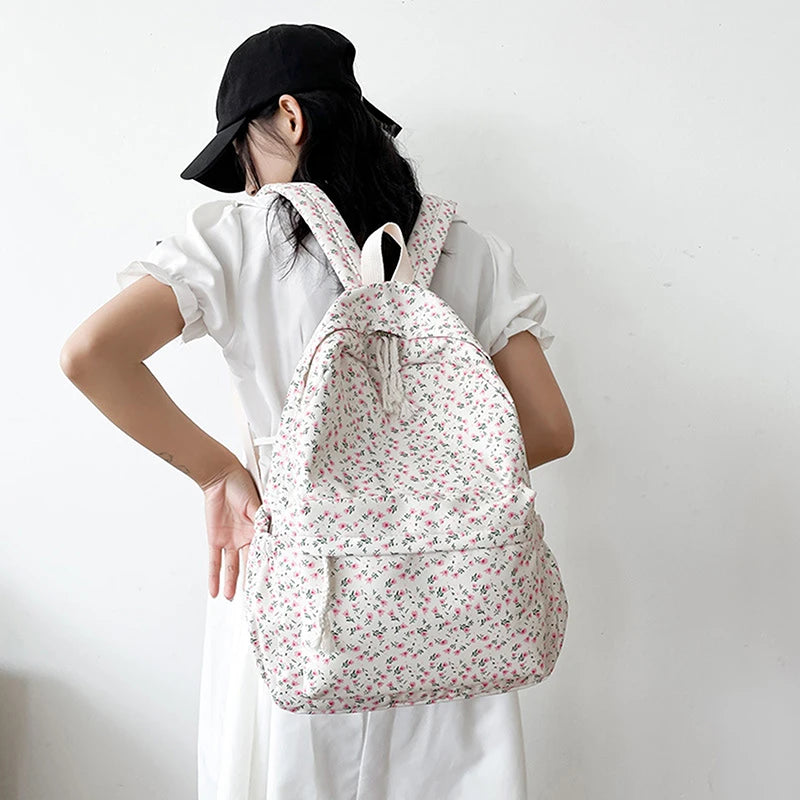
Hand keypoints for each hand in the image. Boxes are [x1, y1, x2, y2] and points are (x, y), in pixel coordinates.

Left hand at [203, 461, 261, 599]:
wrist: (221, 478)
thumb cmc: (242, 485)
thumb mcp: (257, 504)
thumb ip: (262, 521)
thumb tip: (269, 537)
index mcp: (260, 530)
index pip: (264, 552)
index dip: (267, 567)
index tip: (272, 583)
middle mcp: (246, 538)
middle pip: (249, 564)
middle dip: (252, 581)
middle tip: (255, 598)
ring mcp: (231, 541)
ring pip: (232, 567)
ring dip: (232, 583)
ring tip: (232, 599)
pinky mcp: (215, 540)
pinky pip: (214, 562)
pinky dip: (214, 576)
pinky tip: (214, 591)